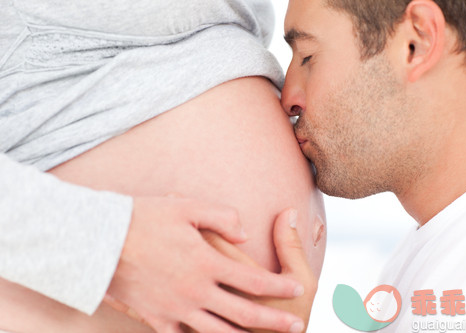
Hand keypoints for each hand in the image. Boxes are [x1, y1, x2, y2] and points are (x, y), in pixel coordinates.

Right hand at [105, 195, 304, 332]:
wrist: (98, 242)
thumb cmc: (143, 219)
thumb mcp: (186, 207)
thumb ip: (222, 218)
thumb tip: (245, 235)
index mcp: (206, 263)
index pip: (254, 280)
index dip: (279, 287)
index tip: (297, 290)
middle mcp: (195, 291)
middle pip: (244, 312)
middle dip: (274, 321)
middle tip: (297, 326)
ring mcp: (175, 308)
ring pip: (217, 332)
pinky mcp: (155, 318)